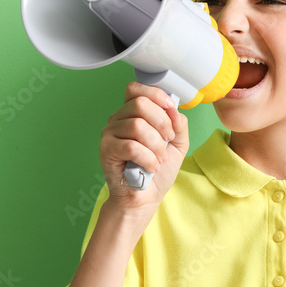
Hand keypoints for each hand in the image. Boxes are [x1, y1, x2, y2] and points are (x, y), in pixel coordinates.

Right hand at [99, 82, 188, 214]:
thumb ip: (179, 124)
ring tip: (159, 159)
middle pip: (140, 104)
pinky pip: (131, 147)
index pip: (136, 89)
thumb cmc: (157, 170)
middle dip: (162, 123)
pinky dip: (148, 159)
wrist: (145, 197)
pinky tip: (150, 167)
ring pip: (137, 126)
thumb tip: (174, 109)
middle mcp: (118, 119)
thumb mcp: (177, 143)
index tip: (170, 109)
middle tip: (167, 141)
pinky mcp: (106, 150)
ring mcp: (109, 134)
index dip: (156, 95)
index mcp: (132, 113)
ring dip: (156, 145)